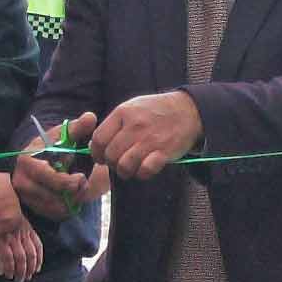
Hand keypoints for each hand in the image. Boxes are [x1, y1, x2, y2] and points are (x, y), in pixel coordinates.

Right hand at [0, 211, 44, 281]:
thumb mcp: (10, 220)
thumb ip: (17, 232)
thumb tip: (20, 249)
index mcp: (25, 227)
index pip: (37, 245)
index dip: (39, 259)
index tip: (37, 269)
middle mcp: (20, 233)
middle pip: (30, 254)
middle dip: (30, 269)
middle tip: (26, 278)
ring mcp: (10, 237)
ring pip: (21, 258)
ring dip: (21, 271)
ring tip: (18, 279)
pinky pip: (8, 259)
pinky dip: (10, 268)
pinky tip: (8, 274)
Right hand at [14, 115, 109, 216]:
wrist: (32, 163)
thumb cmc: (48, 148)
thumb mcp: (59, 136)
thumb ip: (75, 128)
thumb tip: (91, 117)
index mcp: (27, 162)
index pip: (49, 177)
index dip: (69, 181)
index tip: (81, 177)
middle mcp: (23, 182)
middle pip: (53, 197)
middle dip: (74, 192)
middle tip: (83, 184)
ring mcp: (27, 198)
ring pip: (55, 208)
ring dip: (72, 201)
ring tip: (79, 190)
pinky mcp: (34, 208)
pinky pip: (55, 215)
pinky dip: (68, 209)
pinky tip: (72, 197)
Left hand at [89, 90, 206, 181]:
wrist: (187, 110)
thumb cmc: (155, 111)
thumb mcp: (131, 108)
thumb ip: (112, 125)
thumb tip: (94, 146)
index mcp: (123, 113)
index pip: (99, 139)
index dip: (97, 153)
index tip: (102, 158)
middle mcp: (134, 126)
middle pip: (110, 155)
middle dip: (112, 164)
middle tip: (119, 162)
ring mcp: (150, 139)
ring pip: (124, 166)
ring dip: (125, 171)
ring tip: (131, 167)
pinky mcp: (164, 152)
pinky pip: (145, 171)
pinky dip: (142, 173)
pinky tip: (145, 168)